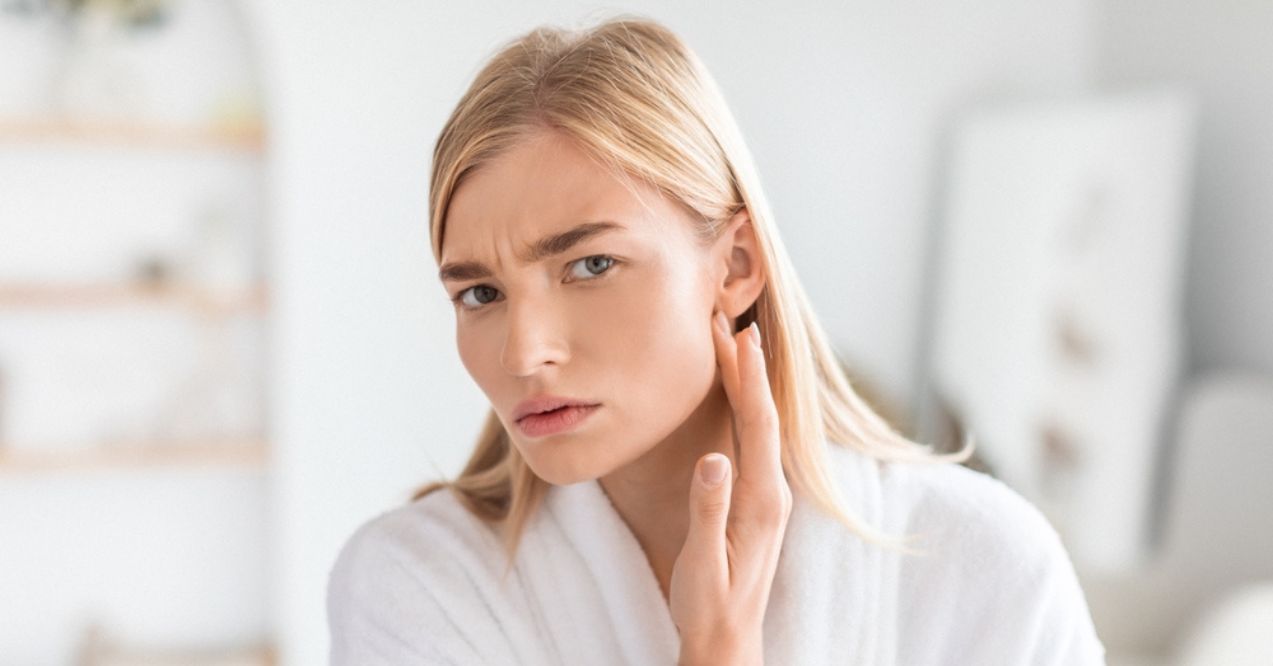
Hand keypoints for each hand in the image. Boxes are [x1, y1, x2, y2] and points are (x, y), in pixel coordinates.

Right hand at [670, 310, 793, 664]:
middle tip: (732, 322)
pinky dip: (743, 408)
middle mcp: (771, 492)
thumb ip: (709, 510)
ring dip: (746, 383)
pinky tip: (735, 396)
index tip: (738, 338)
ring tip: (733, 345)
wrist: (728, 640)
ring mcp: (767, 495)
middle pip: (762, 416)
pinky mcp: (757, 501)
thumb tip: (713, 459)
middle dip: (748, 368)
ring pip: (759, 426)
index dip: (747, 379)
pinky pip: (753, 440)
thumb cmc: (710, 604)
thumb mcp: (703, 562)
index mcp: (761, 501)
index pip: (757, 426)